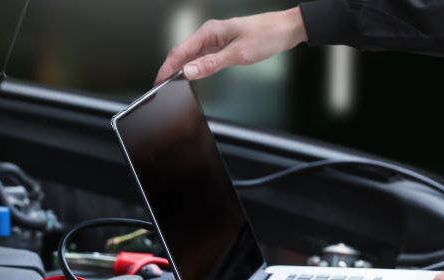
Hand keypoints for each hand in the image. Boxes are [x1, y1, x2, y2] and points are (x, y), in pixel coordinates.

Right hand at [154, 6, 307, 83]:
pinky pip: (203, 57)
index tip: (159, 80)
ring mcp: (216, 40)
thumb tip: (189, 72)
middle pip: (183, 52)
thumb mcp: (237, 54)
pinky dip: (195, 67)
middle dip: (170, 68)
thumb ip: (211, 64)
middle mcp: (210, 34)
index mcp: (209, 32)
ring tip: (172, 83)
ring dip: (181, 68)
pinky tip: (192, 75)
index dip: (167, 67)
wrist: (285, 30)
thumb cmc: (265, 35)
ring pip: (192, 55)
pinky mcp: (223, 45)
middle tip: (161, 86)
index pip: (180, 51)